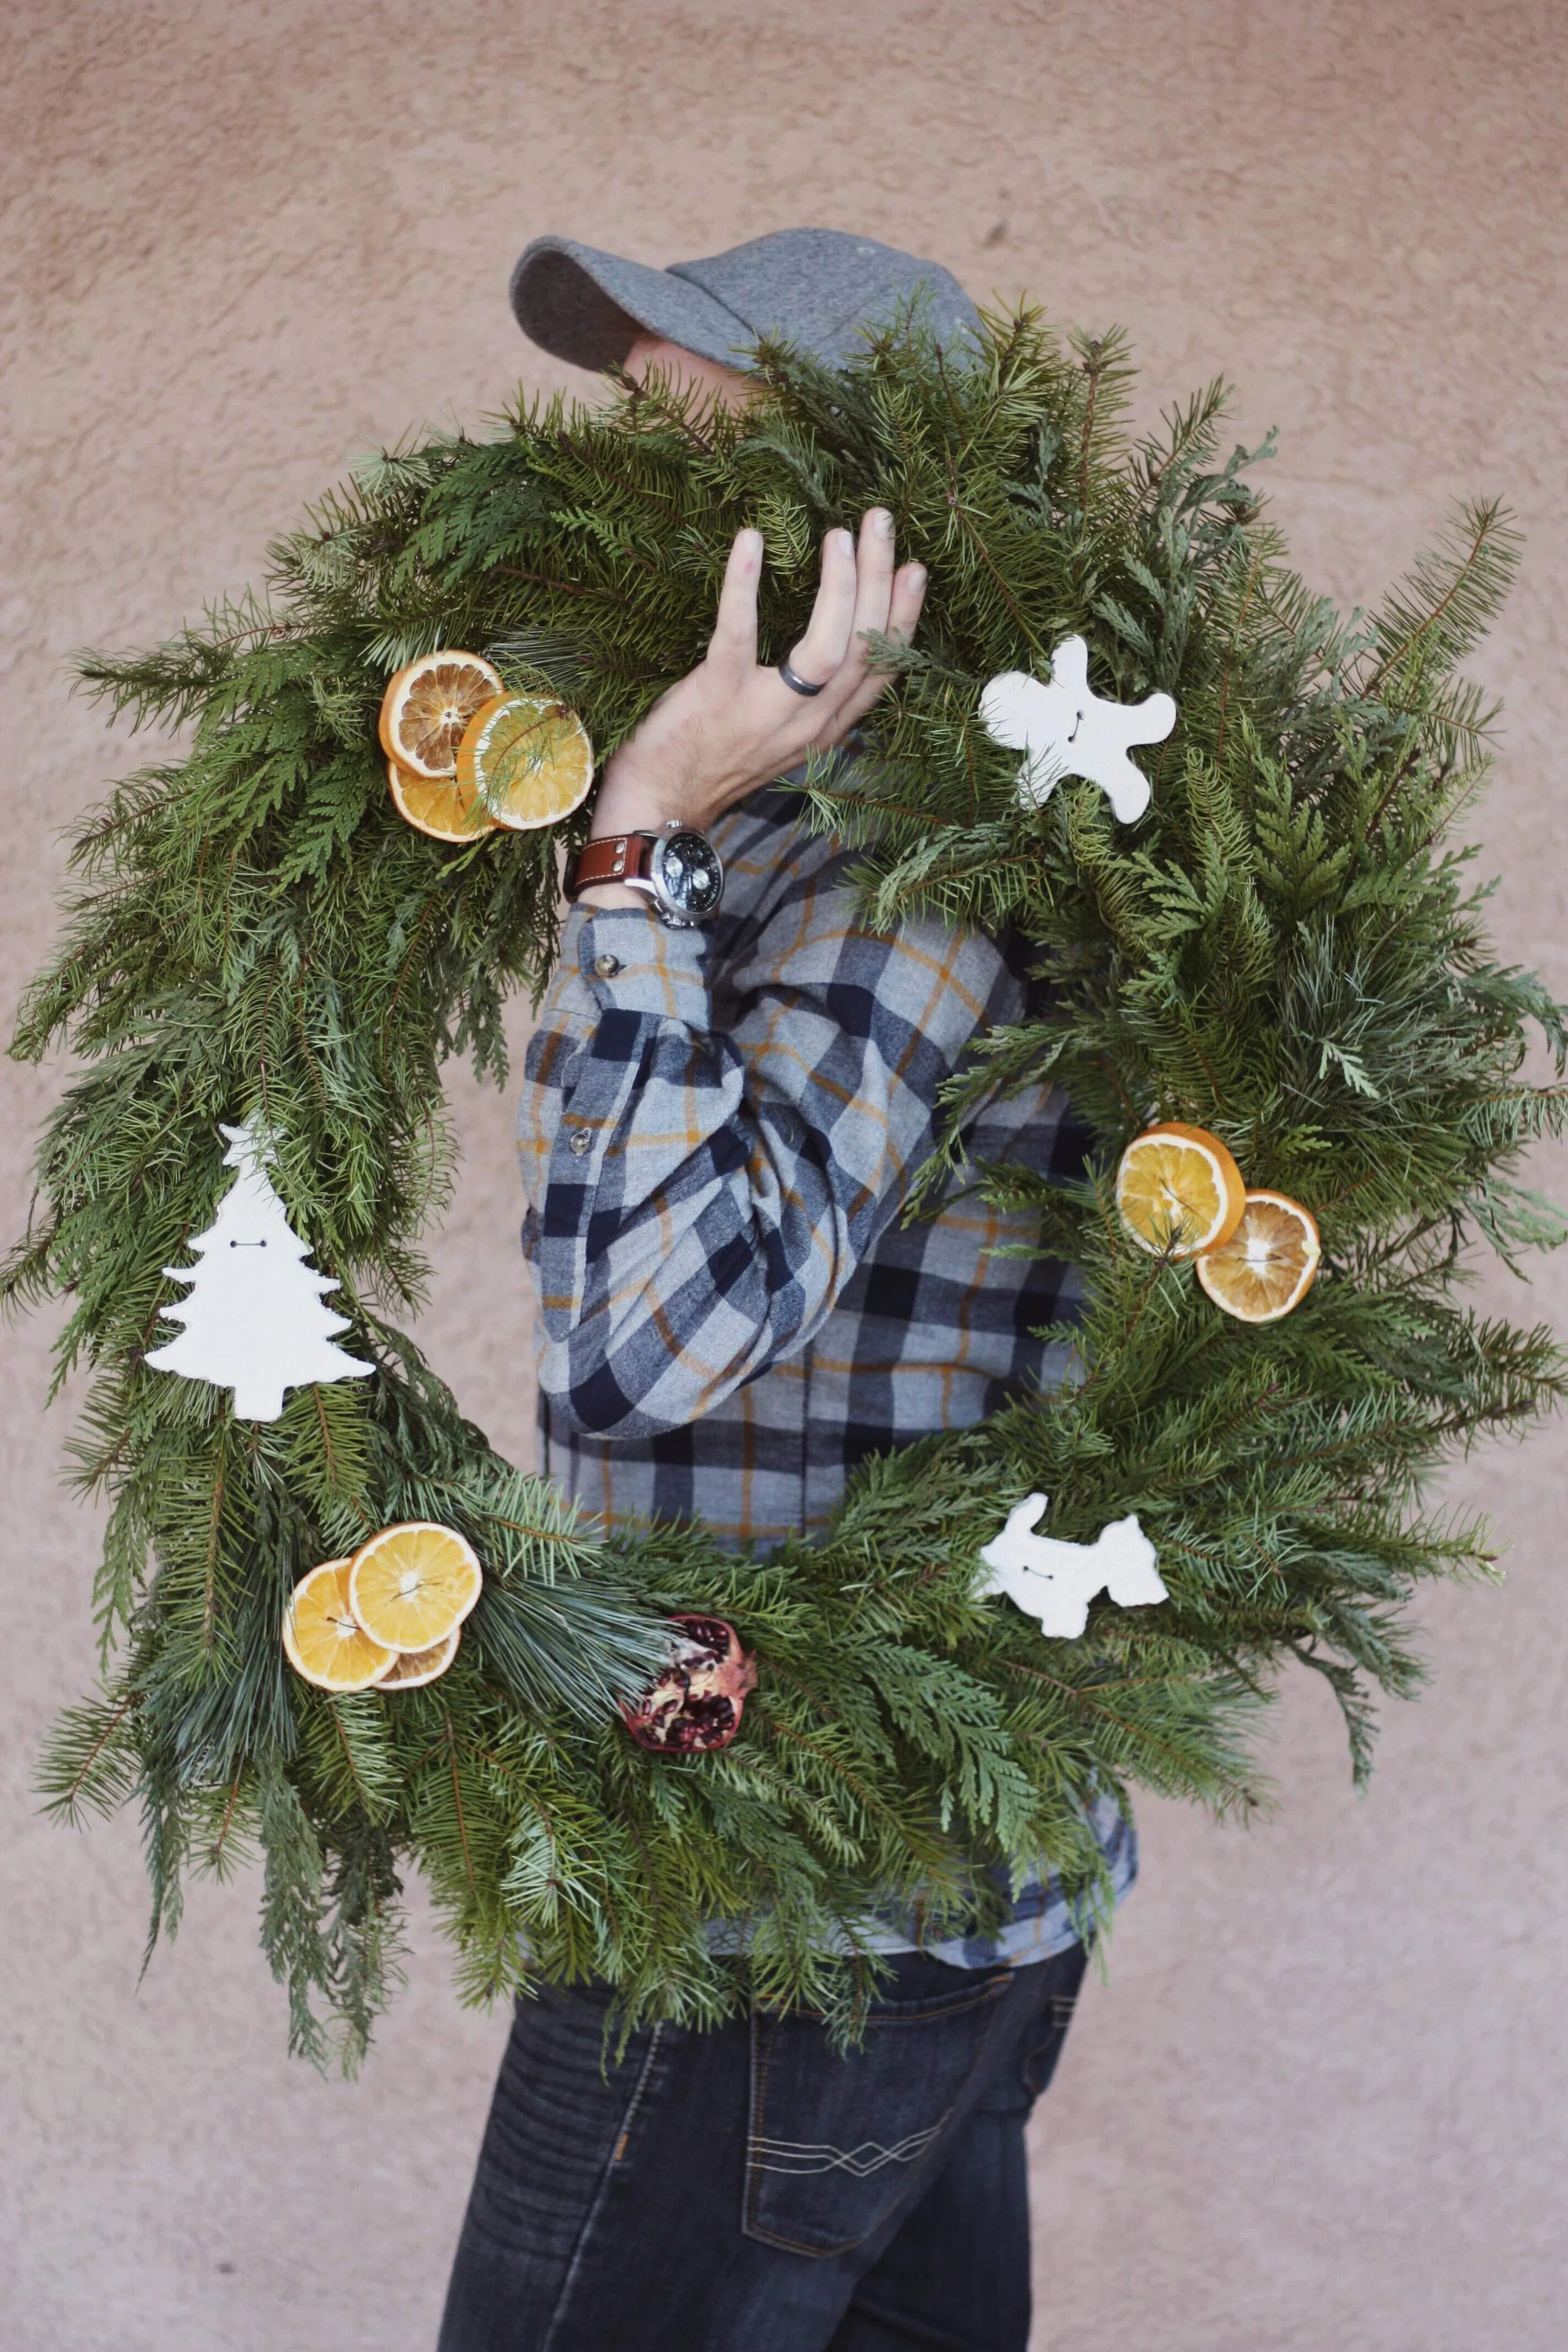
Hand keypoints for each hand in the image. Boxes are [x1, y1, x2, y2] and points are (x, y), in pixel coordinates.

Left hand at [579, 509, 924, 900]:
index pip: (881, 672)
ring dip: (840, 586)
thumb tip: (827, 649)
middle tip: (879, 523)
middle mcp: (807, 724)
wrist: (659, 807)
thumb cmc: (712, 762)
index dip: (904, 619)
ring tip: (840, 535)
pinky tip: (750, 541)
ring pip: (826, 650)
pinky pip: (738, 634)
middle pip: (863, 650)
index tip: (913, 570)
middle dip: (880, 582)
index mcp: (824, 729)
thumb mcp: (778, 738)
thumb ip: (809, 702)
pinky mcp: (718, 694)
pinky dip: (744, 584)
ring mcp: (765, 712)